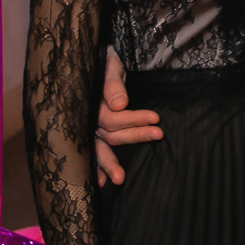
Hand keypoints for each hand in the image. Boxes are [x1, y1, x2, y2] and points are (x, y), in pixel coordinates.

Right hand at [95, 49, 159, 187]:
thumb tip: (119, 104)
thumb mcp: (110, 66)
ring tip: (120, 179)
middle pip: (110, 134)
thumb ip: (113, 84)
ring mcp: (89, 126)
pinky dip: (97, 167)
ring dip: (110, 163)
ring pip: (101, 146)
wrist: (97, 60)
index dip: (133, 119)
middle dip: (134, 136)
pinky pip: (94, 151)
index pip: (111, 118)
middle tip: (158, 134)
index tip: (155, 118)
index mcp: (89, 102)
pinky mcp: (94, 131)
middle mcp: (86, 118)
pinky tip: (101, 183)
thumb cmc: (105, 61)